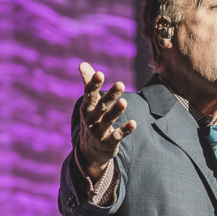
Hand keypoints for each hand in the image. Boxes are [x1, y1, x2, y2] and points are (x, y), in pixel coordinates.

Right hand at [74, 61, 137, 178]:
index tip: (99, 73)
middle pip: (101, 106)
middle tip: (121, 83)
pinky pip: (117, 136)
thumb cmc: (92, 120)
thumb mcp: (89, 104)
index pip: (89, 94)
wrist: (89, 151)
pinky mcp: (108, 143)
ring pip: (108, 120)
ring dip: (117, 111)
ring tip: (124, 101)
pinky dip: (125, 130)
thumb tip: (82, 64)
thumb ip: (88, 83)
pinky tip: (134, 123)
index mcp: (86, 108)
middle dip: (110, 95)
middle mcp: (91, 119)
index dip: (93, 84)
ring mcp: (99, 132)